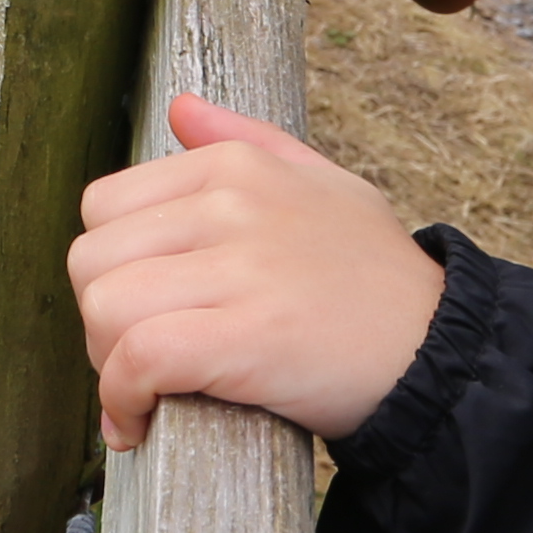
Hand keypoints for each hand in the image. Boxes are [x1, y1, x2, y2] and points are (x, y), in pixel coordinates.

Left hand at [70, 94, 446, 451]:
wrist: (442, 351)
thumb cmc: (376, 276)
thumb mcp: (322, 182)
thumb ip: (244, 137)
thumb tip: (180, 107)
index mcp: (235, 165)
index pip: (104, 207)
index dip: (109, 269)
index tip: (139, 311)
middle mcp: (230, 205)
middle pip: (90, 259)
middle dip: (101, 320)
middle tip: (140, 359)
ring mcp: (240, 268)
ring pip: (104, 307)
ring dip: (106, 364)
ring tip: (144, 391)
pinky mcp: (247, 337)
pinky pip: (139, 359)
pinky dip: (121, 399)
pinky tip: (137, 425)